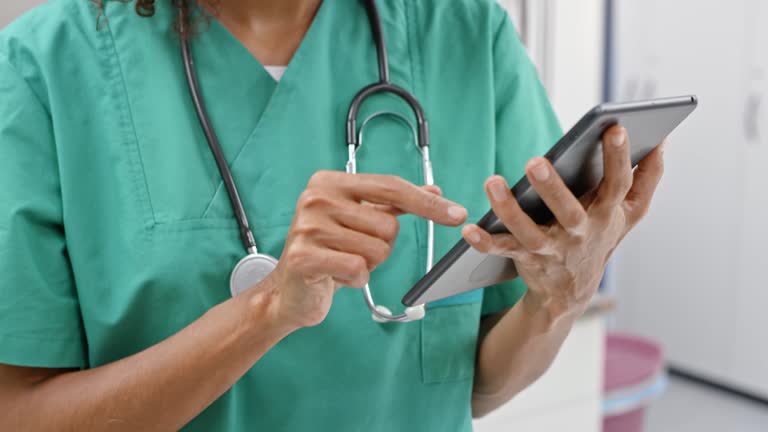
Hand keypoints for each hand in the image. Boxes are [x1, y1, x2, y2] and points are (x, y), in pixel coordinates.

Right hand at [258, 171, 467, 329]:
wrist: (289, 290)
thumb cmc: (328, 251)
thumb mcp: (359, 219)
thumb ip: (394, 203)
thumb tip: (435, 192)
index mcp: (330, 182)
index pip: (391, 187)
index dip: (427, 203)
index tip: (457, 214)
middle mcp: (316, 198)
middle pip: (388, 225)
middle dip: (381, 246)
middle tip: (354, 250)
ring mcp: (308, 227)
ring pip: (377, 249)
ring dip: (368, 263)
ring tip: (342, 262)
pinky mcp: (304, 257)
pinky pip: (358, 268)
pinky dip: (355, 279)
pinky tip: (335, 275)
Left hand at [462, 126, 663, 322]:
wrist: (572, 292)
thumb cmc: (600, 237)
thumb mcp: (630, 213)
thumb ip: (648, 178)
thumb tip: (662, 140)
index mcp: (607, 215)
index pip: (619, 184)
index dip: (619, 158)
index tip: (615, 128)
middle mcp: (580, 233)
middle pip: (569, 212)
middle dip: (553, 188)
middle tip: (535, 161)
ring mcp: (551, 249)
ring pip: (528, 233)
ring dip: (509, 210)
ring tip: (491, 182)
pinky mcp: (524, 259)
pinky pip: (501, 250)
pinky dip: (484, 242)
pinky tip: (468, 229)